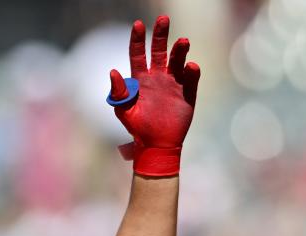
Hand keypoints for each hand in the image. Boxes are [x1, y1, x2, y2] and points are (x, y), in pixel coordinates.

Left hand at [109, 15, 200, 176]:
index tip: (138, 25)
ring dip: (180, 51)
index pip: (138, 54)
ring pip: (177, 62)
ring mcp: (173, 84)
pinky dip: (192, 72)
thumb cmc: (137, 128)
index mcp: (140, 80)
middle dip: (161, 35)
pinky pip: (191, 80)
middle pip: (159, 51)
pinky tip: (191, 66)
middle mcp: (157, 77)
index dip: (138, 40)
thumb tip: (113, 72)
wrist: (156, 146)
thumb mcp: (124, 111)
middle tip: (163, 19)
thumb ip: (119, 93)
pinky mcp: (187, 94)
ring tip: (183, 42)